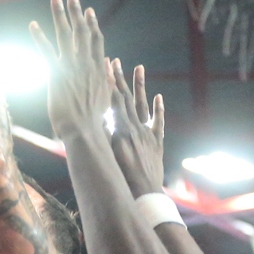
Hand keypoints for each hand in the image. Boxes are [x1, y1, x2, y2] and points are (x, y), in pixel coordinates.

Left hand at [29, 0, 112, 140]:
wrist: (86, 132)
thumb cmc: (95, 122)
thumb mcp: (106, 97)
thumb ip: (107, 78)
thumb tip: (110, 64)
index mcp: (98, 69)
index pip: (95, 41)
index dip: (91, 25)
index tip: (88, 11)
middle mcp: (86, 64)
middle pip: (82, 32)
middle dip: (76, 12)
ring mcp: (72, 68)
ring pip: (66, 35)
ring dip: (60, 15)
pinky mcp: (57, 76)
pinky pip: (46, 52)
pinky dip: (39, 38)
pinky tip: (33, 26)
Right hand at [109, 59, 166, 195]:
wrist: (144, 193)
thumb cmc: (121, 179)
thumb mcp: (108, 156)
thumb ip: (103, 136)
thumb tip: (95, 118)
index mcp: (121, 130)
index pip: (113, 100)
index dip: (108, 82)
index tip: (103, 67)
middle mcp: (135, 127)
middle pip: (126, 98)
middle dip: (119, 78)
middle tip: (115, 61)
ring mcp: (147, 134)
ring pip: (142, 105)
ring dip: (140, 86)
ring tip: (139, 67)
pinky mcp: (156, 143)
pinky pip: (158, 123)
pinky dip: (158, 109)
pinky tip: (159, 96)